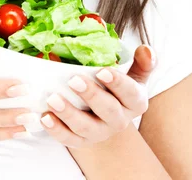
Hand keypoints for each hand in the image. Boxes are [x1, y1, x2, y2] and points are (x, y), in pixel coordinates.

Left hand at [39, 44, 155, 147]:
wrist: (108, 117)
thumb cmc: (119, 88)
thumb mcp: (134, 74)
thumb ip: (142, 61)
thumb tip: (146, 50)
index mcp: (135, 102)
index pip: (130, 93)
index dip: (117, 83)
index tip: (102, 71)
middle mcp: (119, 120)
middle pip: (108, 110)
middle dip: (91, 95)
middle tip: (73, 80)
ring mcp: (100, 133)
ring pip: (85, 127)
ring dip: (68, 114)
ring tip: (53, 99)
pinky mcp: (81, 141)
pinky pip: (68, 139)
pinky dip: (56, 130)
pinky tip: (45, 117)